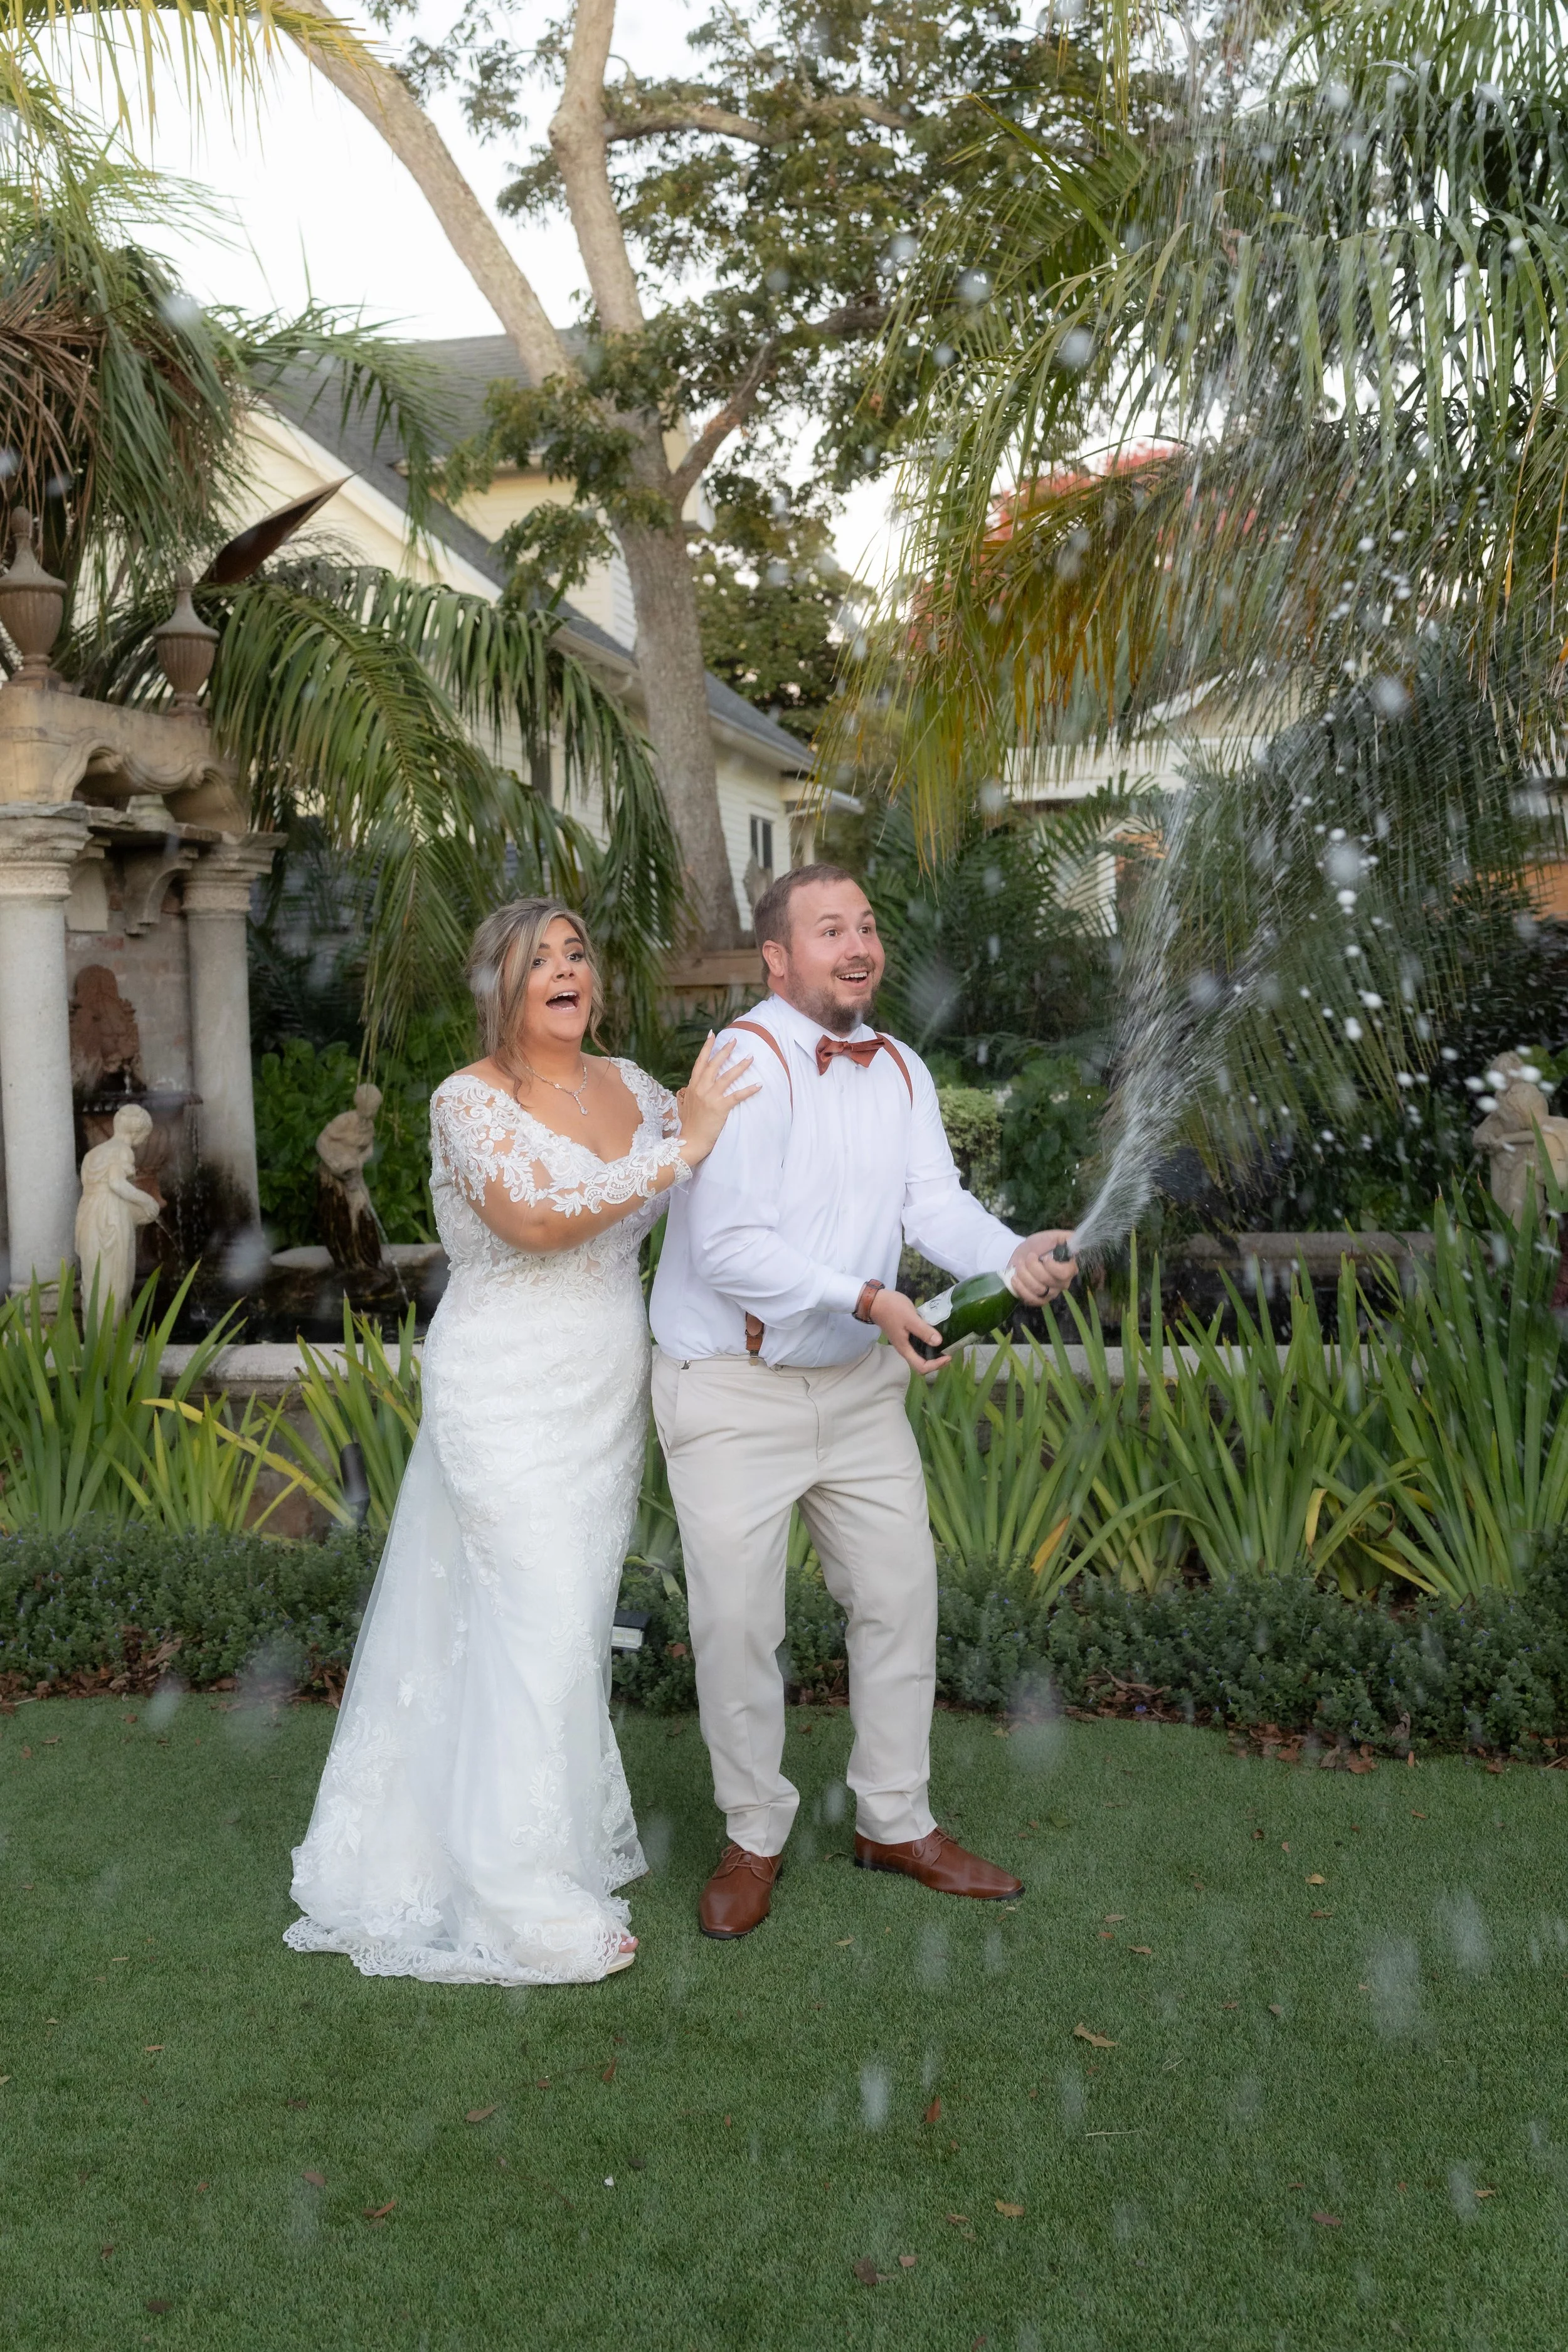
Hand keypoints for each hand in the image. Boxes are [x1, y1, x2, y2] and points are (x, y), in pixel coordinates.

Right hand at [676, 1033, 758, 1166]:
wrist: (690, 1141)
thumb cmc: (690, 1126)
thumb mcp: (686, 1106)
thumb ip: (690, 1094)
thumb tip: (691, 1088)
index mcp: (693, 1086)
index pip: (700, 1063)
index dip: (707, 1048)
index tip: (712, 1035)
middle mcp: (701, 1089)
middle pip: (714, 1065)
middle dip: (725, 1051)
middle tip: (735, 1040)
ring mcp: (710, 1097)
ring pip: (727, 1077)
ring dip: (739, 1066)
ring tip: (750, 1057)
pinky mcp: (720, 1108)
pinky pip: (737, 1096)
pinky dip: (748, 1090)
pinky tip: (759, 1085)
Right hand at [869, 1286, 949, 1371]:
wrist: (875, 1301)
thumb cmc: (892, 1309)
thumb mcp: (910, 1318)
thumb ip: (923, 1331)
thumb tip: (939, 1342)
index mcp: (905, 1349)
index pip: (922, 1367)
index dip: (936, 1365)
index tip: (948, 1356)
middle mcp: (905, 1349)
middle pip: (922, 1363)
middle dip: (937, 1361)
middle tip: (950, 1350)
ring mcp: (905, 1342)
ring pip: (921, 1354)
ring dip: (934, 1353)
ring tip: (946, 1344)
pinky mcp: (906, 1334)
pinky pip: (919, 1344)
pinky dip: (929, 1343)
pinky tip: (935, 1334)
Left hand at [1008, 1231, 1078, 1303]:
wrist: (1024, 1254)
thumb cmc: (1041, 1245)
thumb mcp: (1053, 1237)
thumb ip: (1065, 1238)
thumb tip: (1074, 1239)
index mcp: (1069, 1268)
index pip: (1064, 1273)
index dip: (1051, 1266)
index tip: (1044, 1257)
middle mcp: (1063, 1283)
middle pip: (1047, 1280)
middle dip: (1032, 1266)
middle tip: (1027, 1256)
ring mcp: (1051, 1293)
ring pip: (1037, 1289)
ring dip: (1024, 1274)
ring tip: (1019, 1264)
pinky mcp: (1039, 1299)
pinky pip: (1032, 1300)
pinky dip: (1021, 1289)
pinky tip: (1015, 1279)